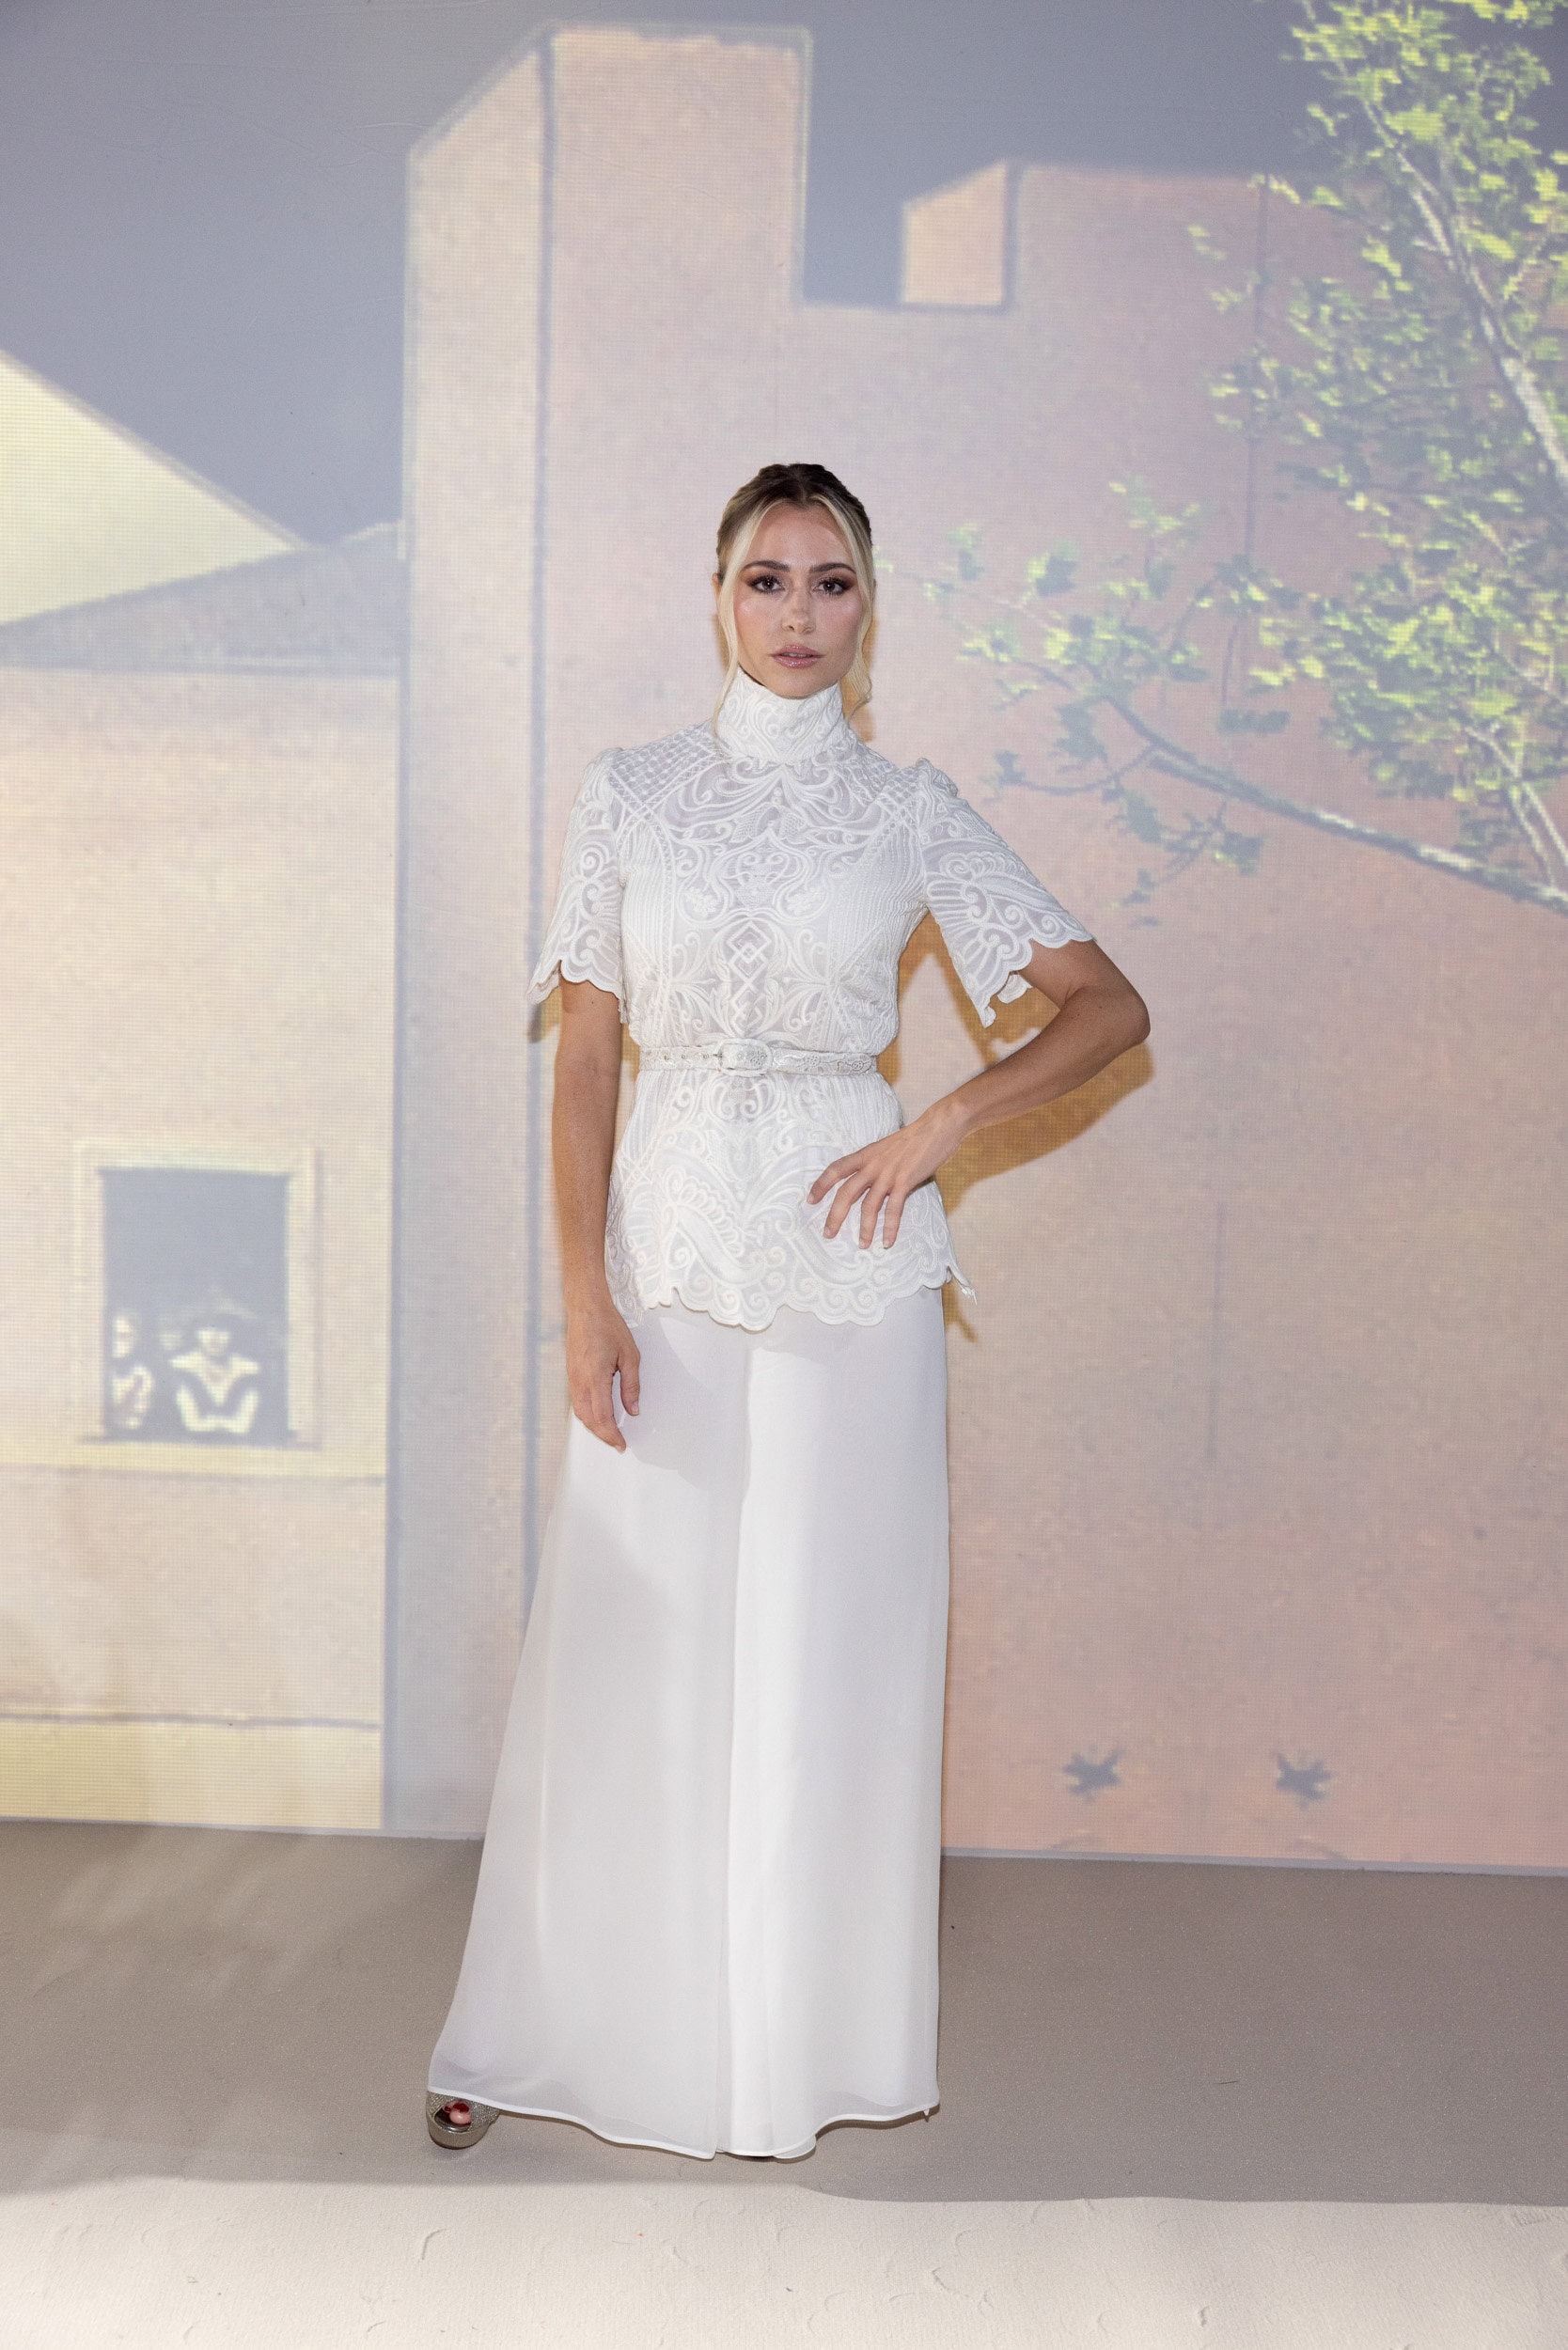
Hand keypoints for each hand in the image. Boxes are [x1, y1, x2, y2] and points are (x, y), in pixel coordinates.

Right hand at [565, 1295, 640, 1449]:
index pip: (603, 1416)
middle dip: (603, 1435)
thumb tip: (633, 1409)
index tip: (622, 1444)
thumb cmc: (606, 1326)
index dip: (612, 1434)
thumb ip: (632, 1385)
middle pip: (589, 1419)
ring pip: (580, 1413)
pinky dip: (586, 1415)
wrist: (586, 1309)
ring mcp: (572, 1379)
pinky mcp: (570, 1375)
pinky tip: (596, 1417)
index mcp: (595, 1377)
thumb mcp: (630, 1355)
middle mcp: (580, 1381)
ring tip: (609, 1433)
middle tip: (617, 1443)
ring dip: (594, 1427)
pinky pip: (576, 1403)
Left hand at [806, 1099, 967, 1249]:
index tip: (811, 1200)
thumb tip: (872, 1180)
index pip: (836, 1169)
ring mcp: (888, 1174)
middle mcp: (872, 1165)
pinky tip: (888, 1241)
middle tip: (828, 1233)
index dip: (821, 1185)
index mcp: (866, 1154)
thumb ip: (877, 1163)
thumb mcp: (887, 1147)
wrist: (937, 1127)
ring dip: (864, 1228)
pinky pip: (894, 1210)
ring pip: (869, 1206)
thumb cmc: (915, 1137)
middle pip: (846, 1192)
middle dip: (835, 1215)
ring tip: (862, 1245)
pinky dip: (890, 1228)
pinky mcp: (905, 1181)